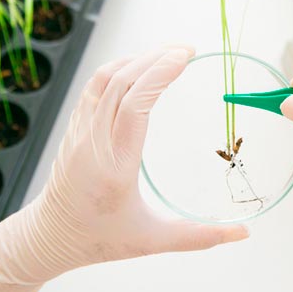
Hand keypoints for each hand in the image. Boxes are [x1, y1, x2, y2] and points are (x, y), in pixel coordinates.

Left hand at [0, 47, 248, 291]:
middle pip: (121, 82)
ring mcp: (80, 131)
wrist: (49, 236)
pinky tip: (138, 68)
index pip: (135, 105)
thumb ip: (200, 237)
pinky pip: (94, 86)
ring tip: (167, 53)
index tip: (184, 57)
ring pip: (104, 79)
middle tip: (187, 49)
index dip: (159, 75)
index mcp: (115, 166)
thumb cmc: (100, 239)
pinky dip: (118, 68)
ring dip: (137, 59)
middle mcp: (93, 142)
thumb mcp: (152, 242)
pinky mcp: (74, 127)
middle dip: (155, 58)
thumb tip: (243, 234)